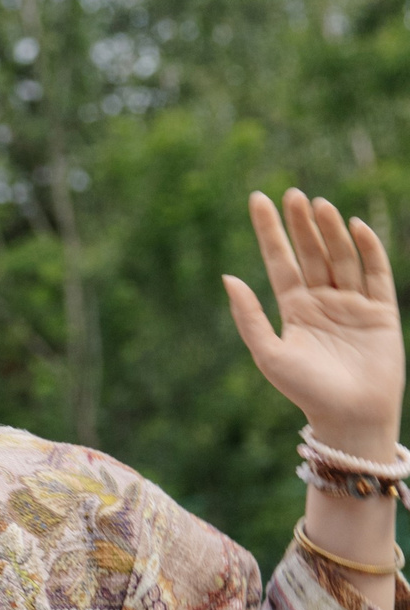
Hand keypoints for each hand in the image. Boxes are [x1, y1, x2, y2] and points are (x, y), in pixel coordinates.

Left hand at [225, 189, 403, 450]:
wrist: (349, 416)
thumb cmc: (305, 390)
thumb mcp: (268, 353)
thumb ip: (248, 316)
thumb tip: (227, 276)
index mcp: (294, 309)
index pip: (280, 261)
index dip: (270, 231)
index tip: (258, 200)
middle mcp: (323, 301)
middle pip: (312, 253)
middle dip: (302, 224)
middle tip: (293, 194)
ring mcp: (353, 304)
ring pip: (342, 257)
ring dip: (331, 231)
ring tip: (319, 204)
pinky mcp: (382, 311)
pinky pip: (376, 274)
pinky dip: (368, 249)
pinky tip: (355, 226)